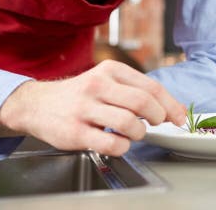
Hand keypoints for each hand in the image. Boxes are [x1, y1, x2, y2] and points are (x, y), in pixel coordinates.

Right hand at [0, 60, 185, 156]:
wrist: (37, 105)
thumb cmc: (81, 95)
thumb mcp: (108, 82)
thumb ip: (137, 91)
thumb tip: (174, 108)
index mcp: (111, 70)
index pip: (151, 87)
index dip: (170, 105)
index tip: (178, 117)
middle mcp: (98, 85)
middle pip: (143, 103)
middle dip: (158, 117)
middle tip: (155, 124)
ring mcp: (85, 108)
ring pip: (129, 123)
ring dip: (139, 133)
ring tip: (134, 133)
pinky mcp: (75, 132)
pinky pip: (111, 143)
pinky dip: (123, 146)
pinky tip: (119, 142)